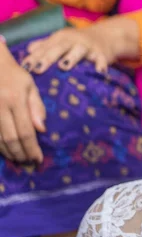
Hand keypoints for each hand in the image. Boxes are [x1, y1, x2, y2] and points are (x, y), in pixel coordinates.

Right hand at [0, 40, 45, 162]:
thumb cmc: (13, 74)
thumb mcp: (30, 86)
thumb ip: (36, 107)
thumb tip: (42, 130)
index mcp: (15, 99)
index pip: (26, 131)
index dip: (32, 148)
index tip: (38, 159)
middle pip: (11, 138)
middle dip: (21, 153)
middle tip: (29, 162)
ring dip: (8, 153)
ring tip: (18, 159)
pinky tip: (4, 151)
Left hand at [21, 17, 139, 73]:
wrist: (107, 36)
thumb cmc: (79, 42)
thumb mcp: (62, 41)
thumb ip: (45, 45)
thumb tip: (28, 49)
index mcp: (61, 38)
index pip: (45, 48)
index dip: (35, 57)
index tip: (25, 67)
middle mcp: (73, 40)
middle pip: (59, 47)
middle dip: (48, 57)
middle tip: (38, 69)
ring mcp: (88, 46)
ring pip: (78, 50)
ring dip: (71, 57)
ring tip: (64, 66)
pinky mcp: (102, 53)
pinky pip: (101, 59)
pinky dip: (100, 64)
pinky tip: (99, 71)